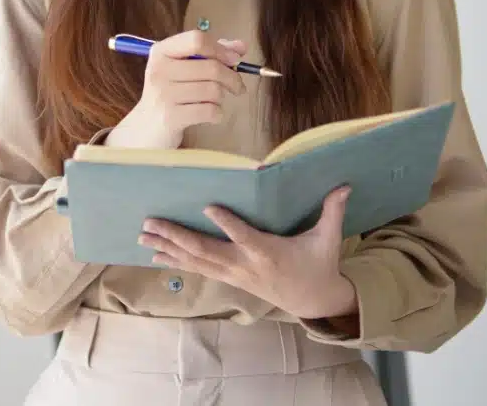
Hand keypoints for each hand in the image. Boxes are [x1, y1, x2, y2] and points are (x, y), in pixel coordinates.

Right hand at [105, 30, 247, 149]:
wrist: (146, 127)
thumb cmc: (170, 92)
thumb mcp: (184, 68)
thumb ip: (212, 53)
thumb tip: (240, 47)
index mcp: (161, 51)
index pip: (197, 39)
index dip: (221, 49)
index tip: (234, 60)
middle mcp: (159, 69)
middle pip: (211, 66)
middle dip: (232, 78)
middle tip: (237, 87)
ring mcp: (163, 94)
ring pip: (213, 90)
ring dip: (222, 97)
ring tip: (215, 101)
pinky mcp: (170, 117)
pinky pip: (209, 110)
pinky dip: (218, 114)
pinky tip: (212, 114)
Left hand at [139, 186, 358, 321]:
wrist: (312, 301)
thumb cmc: (319, 264)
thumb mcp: (329, 240)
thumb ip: (332, 211)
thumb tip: (343, 185)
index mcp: (268, 253)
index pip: (245, 237)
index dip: (227, 223)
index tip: (208, 206)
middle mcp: (245, 266)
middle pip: (206, 252)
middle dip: (176, 237)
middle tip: (151, 223)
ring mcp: (234, 274)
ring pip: (195, 262)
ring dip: (167, 248)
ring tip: (143, 237)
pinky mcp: (229, 278)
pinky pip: (197, 269)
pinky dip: (175, 261)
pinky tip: (155, 255)